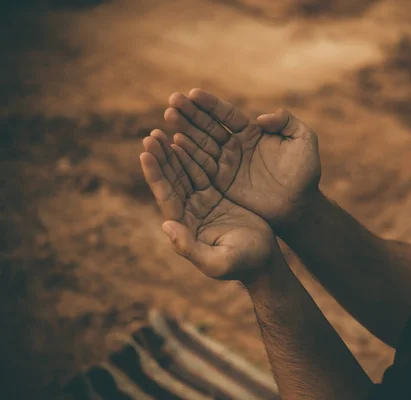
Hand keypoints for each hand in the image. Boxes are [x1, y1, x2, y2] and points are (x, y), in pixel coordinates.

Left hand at [140, 129, 278, 281]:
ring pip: (184, 172)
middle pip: (171, 180)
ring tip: (159, 131)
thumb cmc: (244, 264)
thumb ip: (190, 248)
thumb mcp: (218, 262)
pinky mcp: (216, 193)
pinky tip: (182, 138)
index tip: (145, 153)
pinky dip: (191, 154)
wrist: (266, 260)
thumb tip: (166, 226)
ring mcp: (202, 201)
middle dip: (160, 158)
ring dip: (172, 152)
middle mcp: (189, 212)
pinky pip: (201, 169)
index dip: (156, 176)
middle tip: (150, 135)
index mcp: (186, 226)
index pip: (167, 197)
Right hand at [163, 89, 321, 225]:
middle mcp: (235, 145)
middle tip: (172, 100)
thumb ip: (287, 122)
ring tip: (169, 116)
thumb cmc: (305, 173)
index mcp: (252, 132)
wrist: (299, 206)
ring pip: (201, 143)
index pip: (227, 114)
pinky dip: (188, 155)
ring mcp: (227, 164)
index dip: (210, 104)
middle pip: (209, 125)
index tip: (192, 93)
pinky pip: (202, 166)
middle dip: (190, 113)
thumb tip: (261, 117)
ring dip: (184, 129)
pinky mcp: (222, 183)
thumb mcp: (304, 141)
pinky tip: (174, 142)